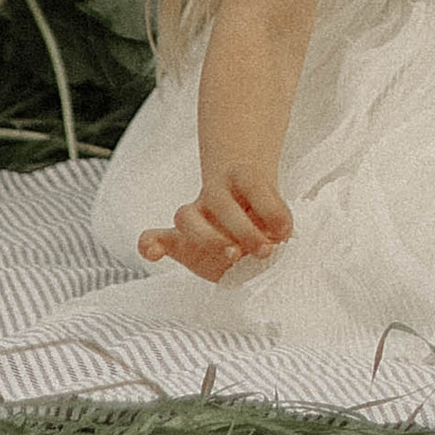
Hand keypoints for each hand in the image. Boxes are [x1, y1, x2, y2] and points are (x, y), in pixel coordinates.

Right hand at [136, 168, 291, 283]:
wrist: (241, 207)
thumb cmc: (261, 214)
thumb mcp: (276, 213)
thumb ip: (277, 221)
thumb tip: (280, 234)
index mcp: (242, 178)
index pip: (254, 183)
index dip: (270, 207)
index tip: (283, 232)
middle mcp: (215, 195)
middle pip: (220, 203)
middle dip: (242, 229)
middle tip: (263, 250)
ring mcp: (195, 216)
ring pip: (186, 216)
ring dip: (208, 238)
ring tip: (233, 255)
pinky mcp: (181, 241)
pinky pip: (156, 237)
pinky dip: (151, 243)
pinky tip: (154, 253)